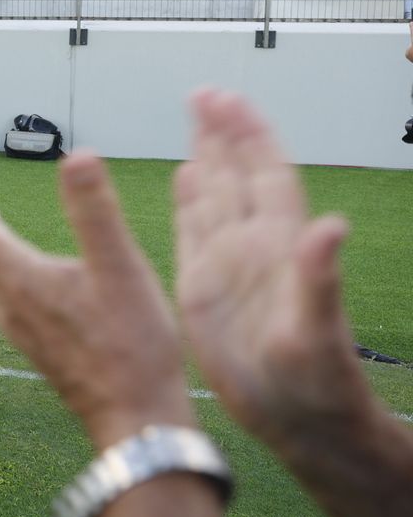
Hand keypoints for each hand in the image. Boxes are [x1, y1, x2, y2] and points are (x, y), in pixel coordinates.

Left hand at [0, 154, 193, 449]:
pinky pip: (6, 292)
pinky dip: (3, 264)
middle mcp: (9, 302)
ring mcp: (20, 326)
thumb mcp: (121, 269)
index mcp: (19, 278)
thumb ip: (96, 212)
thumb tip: (78, 156)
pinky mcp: (37, 343)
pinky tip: (19, 273)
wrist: (135, 422)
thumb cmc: (132, 346)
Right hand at [173, 90, 362, 444]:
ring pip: (216, 196)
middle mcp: (254, 248)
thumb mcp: (318, 334)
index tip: (229, 99)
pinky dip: (188, 200)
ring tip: (196, 119)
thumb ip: (319, 278)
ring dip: (206, 157)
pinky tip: (184, 178)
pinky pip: (194, 232)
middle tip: (205, 93)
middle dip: (224, 132)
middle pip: (239, 175)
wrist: (298, 423)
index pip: (266, 176)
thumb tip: (330, 226)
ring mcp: (229, 266)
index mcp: (279, 248)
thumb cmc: (316, 385)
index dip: (250, 136)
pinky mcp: (205, 290)